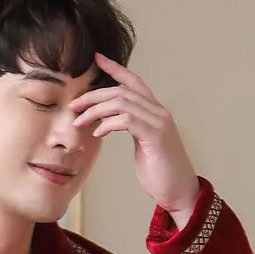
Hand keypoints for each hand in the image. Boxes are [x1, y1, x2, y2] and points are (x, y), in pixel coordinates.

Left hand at [70, 51, 200, 221]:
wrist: (180, 194)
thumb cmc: (162, 174)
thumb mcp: (144, 146)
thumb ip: (133, 130)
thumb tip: (114, 124)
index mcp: (155, 112)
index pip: (134, 82)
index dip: (116, 68)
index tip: (97, 59)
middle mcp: (158, 112)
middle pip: (122, 90)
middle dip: (94, 95)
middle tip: (74, 105)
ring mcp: (159, 122)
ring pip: (122, 102)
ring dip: (96, 110)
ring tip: (79, 121)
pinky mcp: (155, 136)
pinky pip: (127, 120)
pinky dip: (108, 124)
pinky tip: (97, 133)